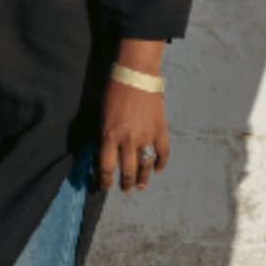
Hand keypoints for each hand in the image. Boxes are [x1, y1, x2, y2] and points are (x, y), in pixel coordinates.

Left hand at [99, 78, 169, 193]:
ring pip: (145, 166)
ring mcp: (146, 137)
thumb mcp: (102, 116)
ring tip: (140, 185)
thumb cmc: (114, 92)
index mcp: (109, 135)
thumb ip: (106, 136)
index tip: (105, 187)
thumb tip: (107, 153)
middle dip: (125, 183)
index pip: (106, 166)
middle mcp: (127, 140)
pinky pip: (163, 154)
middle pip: (126, 171)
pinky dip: (161, 164)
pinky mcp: (160, 132)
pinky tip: (158, 170)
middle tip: (125, 189)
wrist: (135, 77)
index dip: (105, 180)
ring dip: (142, 178)